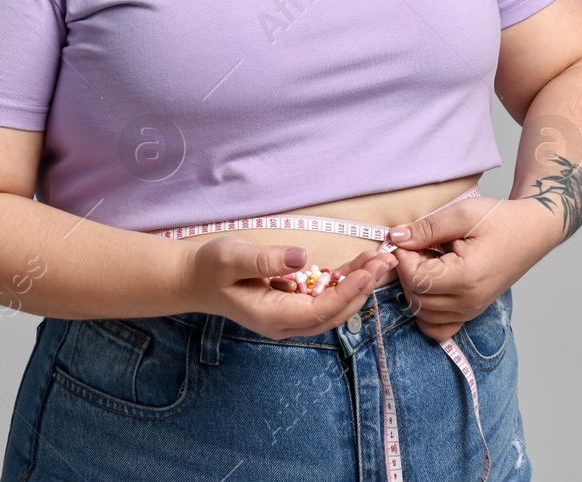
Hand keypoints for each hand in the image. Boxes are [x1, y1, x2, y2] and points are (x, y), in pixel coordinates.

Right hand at [184, 237, 397, 340]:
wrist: (195, 278)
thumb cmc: (210, 268)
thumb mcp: (231, 258)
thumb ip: (264, 261)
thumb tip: (301, 259)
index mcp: (271, 317)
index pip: (318, 311)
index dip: (346, 293)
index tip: (367, 273)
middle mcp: (285, 322)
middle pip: (333, 312)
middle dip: (362, 289)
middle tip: (385, 262)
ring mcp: (290, 315)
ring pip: (333, 304)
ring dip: (357, 284)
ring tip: (379, 260)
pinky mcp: (293, 302)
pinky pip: (325, 295)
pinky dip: (344, 280)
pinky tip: (360, 264)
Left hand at [386, 197, 557, 341]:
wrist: (532, 231)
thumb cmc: (500, 219)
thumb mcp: (462, 214)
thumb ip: (426, 228)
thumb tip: (395, 238)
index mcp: (466, 277)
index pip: (416, 279)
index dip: (403, 259)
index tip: (407, 240)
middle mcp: (468, 301)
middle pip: (416, 297)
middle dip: (407, 271)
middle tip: (418, 247)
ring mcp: (471, 310)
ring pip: (422, 313)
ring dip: (415, 288)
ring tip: (427, 261)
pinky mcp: (471, 312)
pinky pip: (438, 327)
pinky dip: (426, 312)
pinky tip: (430, 286)